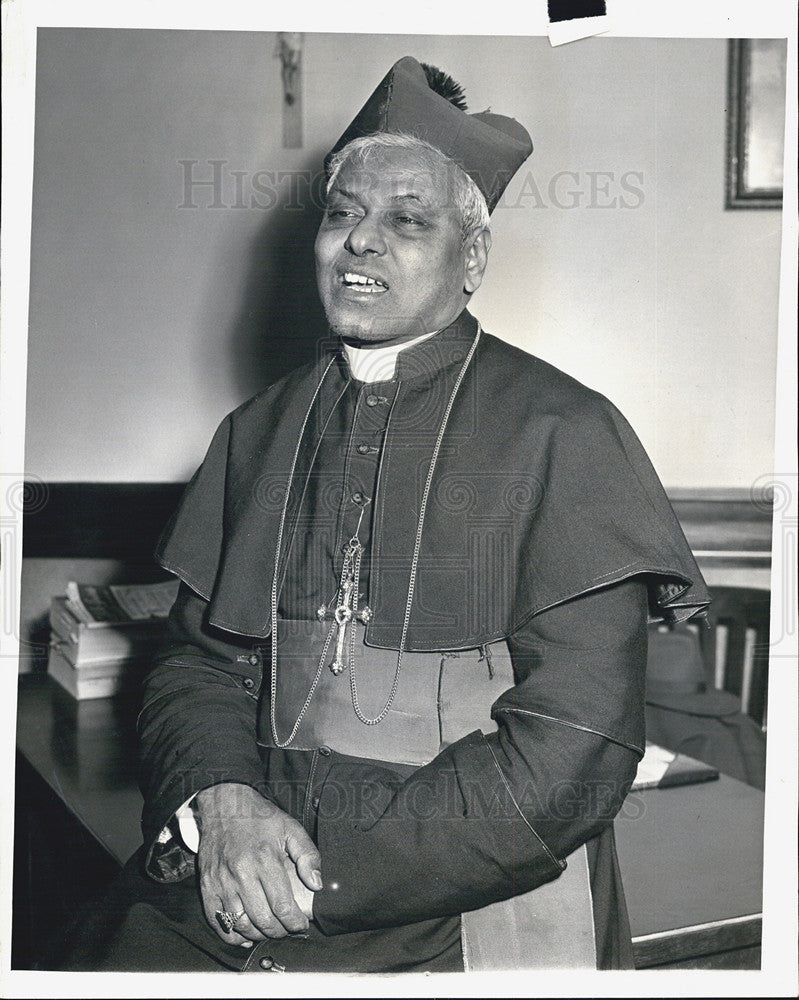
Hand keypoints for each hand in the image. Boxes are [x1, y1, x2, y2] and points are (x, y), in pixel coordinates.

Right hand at [195, 782, 322, 946]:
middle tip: (288, 929)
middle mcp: (241, 873)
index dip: (294, 922)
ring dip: (258, 935)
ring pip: (240, 924)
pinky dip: (231, 935)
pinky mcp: (207, 886)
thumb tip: (316, 884)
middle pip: (262, 920)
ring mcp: (221, 882)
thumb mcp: (291, 828)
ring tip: (270, 930)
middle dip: (280, 932)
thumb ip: (308, 855)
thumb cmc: (260, 818)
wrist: (224, 805)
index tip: (301, 925)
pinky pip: (217, 921)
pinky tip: (245, 935)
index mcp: (264, 859)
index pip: (282, 906)